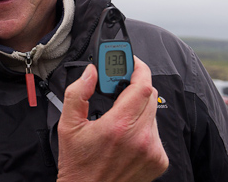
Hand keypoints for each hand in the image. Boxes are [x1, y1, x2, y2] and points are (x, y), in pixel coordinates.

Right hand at [57, 56, 168, 181]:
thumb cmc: (78, 165)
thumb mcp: (68, 126)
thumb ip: (78, 93)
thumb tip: (91, 72)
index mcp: (118, 126)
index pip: (142, 86)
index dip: (138, 68)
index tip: (131, 62)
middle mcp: (141, 138)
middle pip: (150, 96)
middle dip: (135, 87)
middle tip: (118, 88)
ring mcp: (152, 150)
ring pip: (153, 113)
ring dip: (138, 107)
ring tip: (117, 118)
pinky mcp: (159, 161)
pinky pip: (156, 132)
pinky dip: (144, 127)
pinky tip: (126, 135)